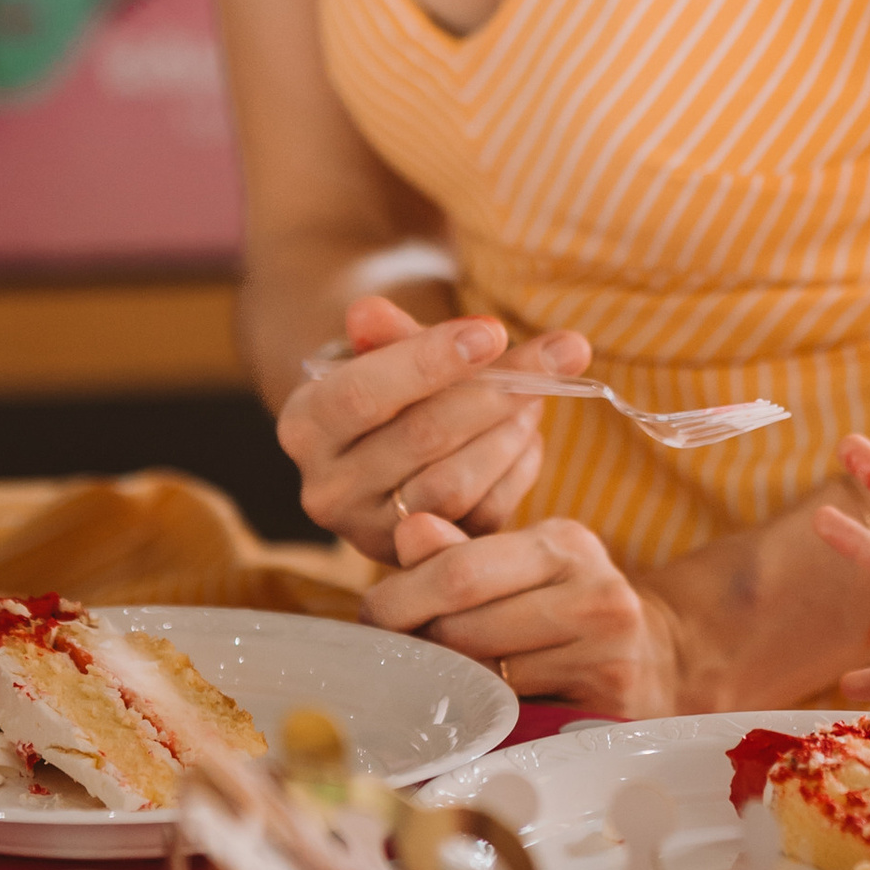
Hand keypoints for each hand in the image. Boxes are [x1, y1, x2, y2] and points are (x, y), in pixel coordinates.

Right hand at [277, 293, 571, 560]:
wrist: (385, 446)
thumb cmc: (390, 383)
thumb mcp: (381, 352)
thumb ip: (385, 333)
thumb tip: (368, 311)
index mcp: (305, 427)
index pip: (361, 394)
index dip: (429, 362)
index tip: (494, 331)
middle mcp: (327, 490)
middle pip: (421, 438)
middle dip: (498, 390)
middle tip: (564, 353)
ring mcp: (372, 533)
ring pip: (456, 483)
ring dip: (510, 430)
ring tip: (537, 393)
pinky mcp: (424, 559)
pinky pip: (484, 514)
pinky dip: (518, 467)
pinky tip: (526, 434)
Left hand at [364, 509, 682, 715]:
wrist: (656, 656)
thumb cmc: (566, 606)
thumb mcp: (523, 565)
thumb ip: (459, 550)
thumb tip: (407, 527)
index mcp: (564, 545)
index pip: (461, 571)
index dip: (402, 598)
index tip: (374, 616)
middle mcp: (595, 593)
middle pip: (464, 630)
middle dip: (416, 645)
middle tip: (395, 655)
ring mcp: (606, 653)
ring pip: (483, 679)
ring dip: (445, 683)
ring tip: (436, 678)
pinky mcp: (607, 705)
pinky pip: (513, 717)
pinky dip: (482, 715)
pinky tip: (475, 707)